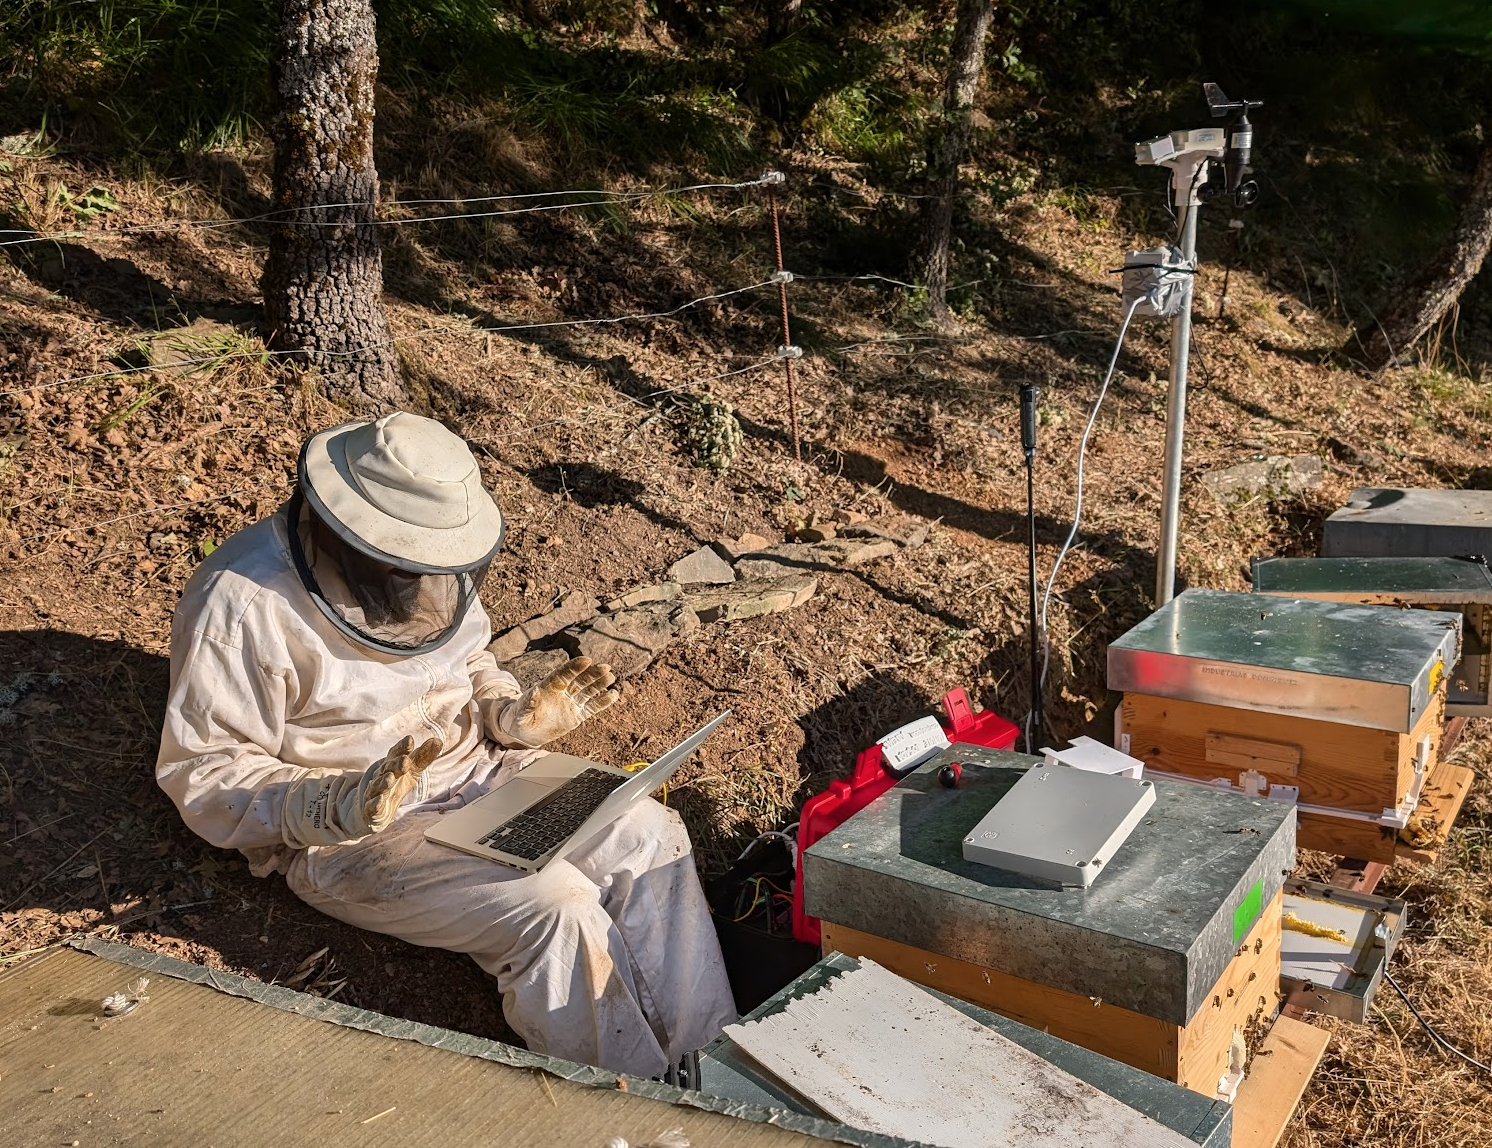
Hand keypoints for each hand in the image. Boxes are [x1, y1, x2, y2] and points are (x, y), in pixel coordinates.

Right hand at [361, 734, 442, 832]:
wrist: (375, 811)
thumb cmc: (396, 785)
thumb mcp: (413, 771)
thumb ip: (424, 757)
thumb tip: (438, 740)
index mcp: (392, 766)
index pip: (396, 754)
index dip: (402, 747)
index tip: (410, 740)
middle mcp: (382, 777)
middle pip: (388, 769)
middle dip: (396, 764)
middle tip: (405, 760)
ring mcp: (375, 793)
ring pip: (378, 786)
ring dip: (383, 782)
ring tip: (390, 778)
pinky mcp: (371, 810)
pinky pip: (372, 806)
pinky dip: (375, 803)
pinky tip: (380, 800)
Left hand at [499, 657, 617, 746]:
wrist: (523, 733)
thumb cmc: (518, 719)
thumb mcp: (520, 712)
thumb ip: (528, 703)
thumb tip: (534, 691)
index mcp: (549, 686)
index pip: (564, 674)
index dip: (575, 667)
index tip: (587, 659)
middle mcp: (562, 691)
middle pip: (580, 680)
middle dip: (592, 673)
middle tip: (605, 667)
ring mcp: (571, 702)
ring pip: (588, 691)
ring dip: (600, 683)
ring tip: (611, 677)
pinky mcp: (577, 715)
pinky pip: (592, 707)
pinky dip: (603, 701)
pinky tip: (613, 695)